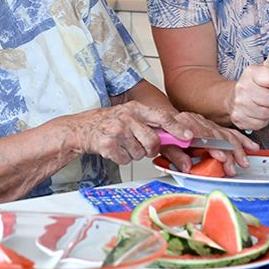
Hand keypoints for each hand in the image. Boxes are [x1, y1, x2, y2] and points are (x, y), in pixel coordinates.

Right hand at [74, 101, 192, 164]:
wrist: (81, 129)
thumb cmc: (108, 122)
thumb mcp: (128, 115)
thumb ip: (148, 123)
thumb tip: (174, 136)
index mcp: (135, 108)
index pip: (161, 116)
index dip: (177, 128)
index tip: (188, 136)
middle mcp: (127, 117)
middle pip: (153, 141)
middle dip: (150, 149)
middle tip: (141, 146)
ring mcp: (117, 131)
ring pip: (139, 153)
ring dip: (132, 153)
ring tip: (121, 144)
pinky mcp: (108, 144)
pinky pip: (125, 159)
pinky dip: (121, 158)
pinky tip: (113, 149)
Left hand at [162, 112, 258, 175]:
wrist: (161, 123)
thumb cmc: (163, 136)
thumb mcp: (164, 146)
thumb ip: (175, 155)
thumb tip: (186, 166)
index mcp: (184, 122)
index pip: (203, 134)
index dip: (213, 146)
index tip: (221, 157)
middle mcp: (196, 120)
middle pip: (217, 135)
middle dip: (228, 152)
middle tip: (232, 166)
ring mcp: (206, 123)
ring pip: (226, 134)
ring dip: (237, 149)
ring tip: (243, 161)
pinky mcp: (212, 126)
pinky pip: (229, 132)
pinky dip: (241, 140)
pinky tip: (251, 146)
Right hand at [228, 62, 268, 130]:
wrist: (231, 98)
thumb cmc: (252, 84)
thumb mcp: (262, 69)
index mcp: (250, 73)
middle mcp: (242, 88)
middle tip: (266, 96)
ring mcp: (239, 104)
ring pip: (266, 112)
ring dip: (267, 110)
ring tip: (261, 104)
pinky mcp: (239, 119)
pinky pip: (261, 123)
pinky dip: (261, 120)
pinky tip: (256, 112)